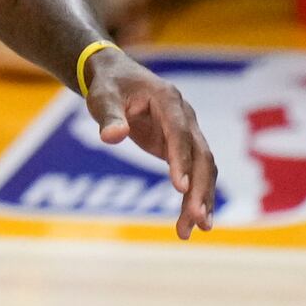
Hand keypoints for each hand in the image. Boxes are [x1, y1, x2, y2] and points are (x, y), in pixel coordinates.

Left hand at [84, 48, 217, 239]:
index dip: (181, 159)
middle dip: (200, 188)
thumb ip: (108, 116)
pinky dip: (193, 197)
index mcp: (168, 99)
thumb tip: (112, 137)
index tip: (180, 188)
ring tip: (196, 229)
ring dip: (202, 198)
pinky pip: (194, 174)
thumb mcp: (103, 96)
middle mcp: (185, 116)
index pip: (179, 132)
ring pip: (203, 168)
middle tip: (197, 219)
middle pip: (200, 154)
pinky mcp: (181, 147)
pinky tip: (189, 223)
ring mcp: (187, 132)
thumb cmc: (109, 86)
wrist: (117, 77)